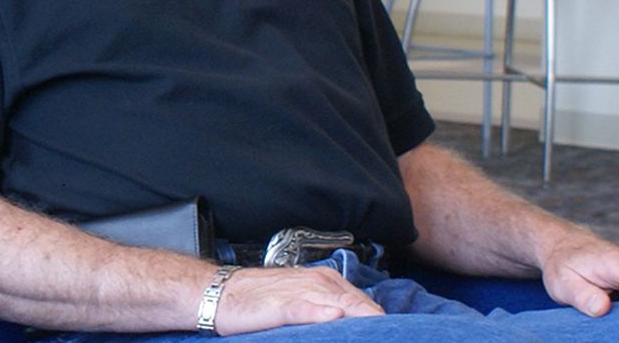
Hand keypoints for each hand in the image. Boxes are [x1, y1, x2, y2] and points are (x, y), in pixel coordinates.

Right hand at [212, 265, 383, 335]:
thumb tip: (352, 324)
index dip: (378, 321)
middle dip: (376, 323)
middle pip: (358, 305)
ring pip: (339, 304)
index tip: (396, 335)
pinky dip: (320, 313)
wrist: (222, 293)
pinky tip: (333, 318)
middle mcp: (320, 283)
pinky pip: (306, 309)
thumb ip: (328, 309)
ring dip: (358, 319)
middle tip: (395, 337)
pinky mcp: (282, 305)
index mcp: (328, 282)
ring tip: (378, 333)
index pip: (364, 303)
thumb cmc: (260, 299)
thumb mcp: (302, 301)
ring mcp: (302, 292)